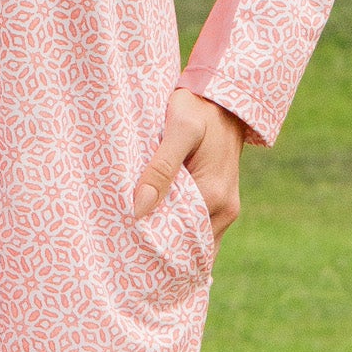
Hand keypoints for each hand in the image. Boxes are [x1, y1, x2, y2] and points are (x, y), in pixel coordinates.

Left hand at [133, 86, 245, 243]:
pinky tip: (156, 226)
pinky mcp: (222, 201)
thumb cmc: (198, 109)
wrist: (226, 99)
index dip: (153, 247)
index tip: (125, 251)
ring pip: (195, 241)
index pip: (179, 240)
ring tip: (135, 242)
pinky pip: (200, 228)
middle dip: (161, 251)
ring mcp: (226, 208)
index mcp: (213, 196)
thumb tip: (139, 209)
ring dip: (170, 242)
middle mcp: (224, 209)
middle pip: (188, 247)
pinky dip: (180, 232)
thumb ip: (161, 168)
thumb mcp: (179, 130)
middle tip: (125, 252)